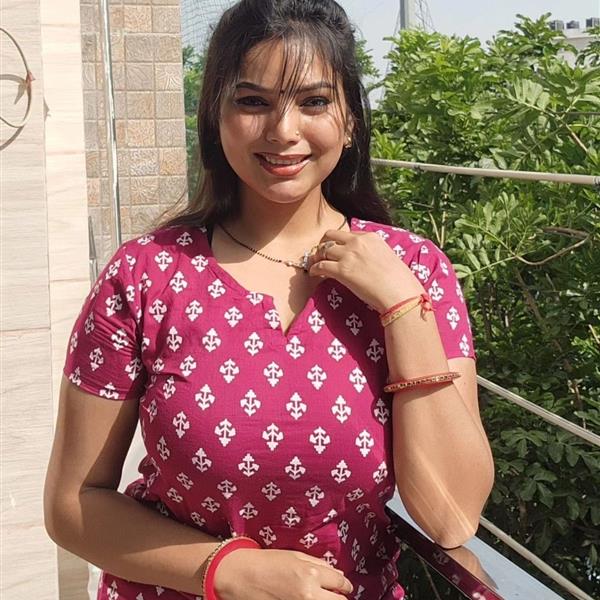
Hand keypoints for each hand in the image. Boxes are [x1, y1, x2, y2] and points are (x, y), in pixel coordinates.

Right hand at [213, 547, 353, 598]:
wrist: (241, 576)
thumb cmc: (267, 562)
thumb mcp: (294, 556)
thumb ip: (318, 564)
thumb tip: (338, 573)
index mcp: (311, 574)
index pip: (340, 583)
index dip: (345, 585)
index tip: (345, 586)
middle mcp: (308, 594)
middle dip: (339, 597)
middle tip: (335, 594)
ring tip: (319, 595)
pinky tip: (307, 599)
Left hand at [307, 229, 424, 312]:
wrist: (400, 293)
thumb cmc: (399, 280)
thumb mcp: (387, 257)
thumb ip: (373, 254)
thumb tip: (365, 262)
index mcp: (371, 237)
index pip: (347, 234)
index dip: (339, 242)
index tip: (336, 249)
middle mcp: (357, 242)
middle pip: (330, 236)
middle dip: (324, 244)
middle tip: (321, 254)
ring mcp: (348, 255)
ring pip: (323, 250)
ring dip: (317, 257)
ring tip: (315, 264)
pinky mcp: (341, 270)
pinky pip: (320, 266)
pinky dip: (314, 269)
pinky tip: (313, 274)